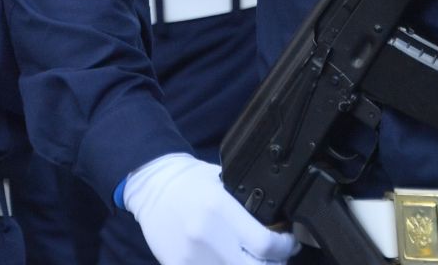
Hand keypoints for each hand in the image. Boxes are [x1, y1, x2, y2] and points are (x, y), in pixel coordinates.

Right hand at [122, 153, 296, 263]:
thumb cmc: (189, 180)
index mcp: (219, 209)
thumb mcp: (222, 182)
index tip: (287, 244)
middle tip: (275, 258)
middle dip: (273, 264)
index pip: (266, 244)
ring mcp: (191, 256)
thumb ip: (247, 205)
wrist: (150, 184)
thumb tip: (277, 224)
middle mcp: (207, 235)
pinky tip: (227, 260)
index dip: (284, 248)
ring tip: (253, 260)